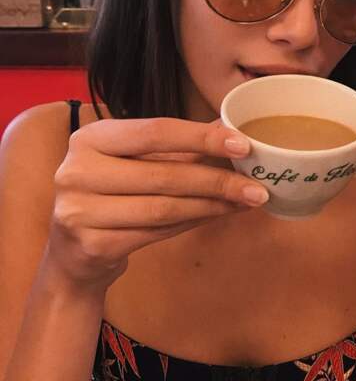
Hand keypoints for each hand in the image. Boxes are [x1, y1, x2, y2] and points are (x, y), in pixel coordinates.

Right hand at [48, 118, 268, 289]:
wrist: (73, 252)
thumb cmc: (112, 194)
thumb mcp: (136, 162)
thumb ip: (179, 145)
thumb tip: (230, 127)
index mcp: (91, 138)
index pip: (156, 131)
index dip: (202, 137)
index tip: (243, 145)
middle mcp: (78, 170)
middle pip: (164, 174)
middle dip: (218, 180)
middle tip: (257, 187)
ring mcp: (80, 210)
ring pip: (164, 207)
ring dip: (212, 205)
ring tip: (245, 202)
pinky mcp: (92, 245)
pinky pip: (156, 233)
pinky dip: (193, 223)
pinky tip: (217, 216)